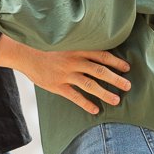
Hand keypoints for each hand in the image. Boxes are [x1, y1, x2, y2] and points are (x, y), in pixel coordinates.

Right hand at [0, 37, 129, 114]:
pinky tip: (95, 110)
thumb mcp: (65, 44)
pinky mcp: (58, 86)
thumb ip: (80, 49)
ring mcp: (66, 74)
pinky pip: (75, 96)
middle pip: (100, 71)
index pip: (102, 55)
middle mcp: (74, 61)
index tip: (127, 67)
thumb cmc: (48, 49)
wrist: (26, 55)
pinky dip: (86, 103)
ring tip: (116, 100)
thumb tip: (99, 54)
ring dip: (105, 93)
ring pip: (90, 85)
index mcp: (77, 49)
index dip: (115, 62)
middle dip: (116, 79)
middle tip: (128, 86)